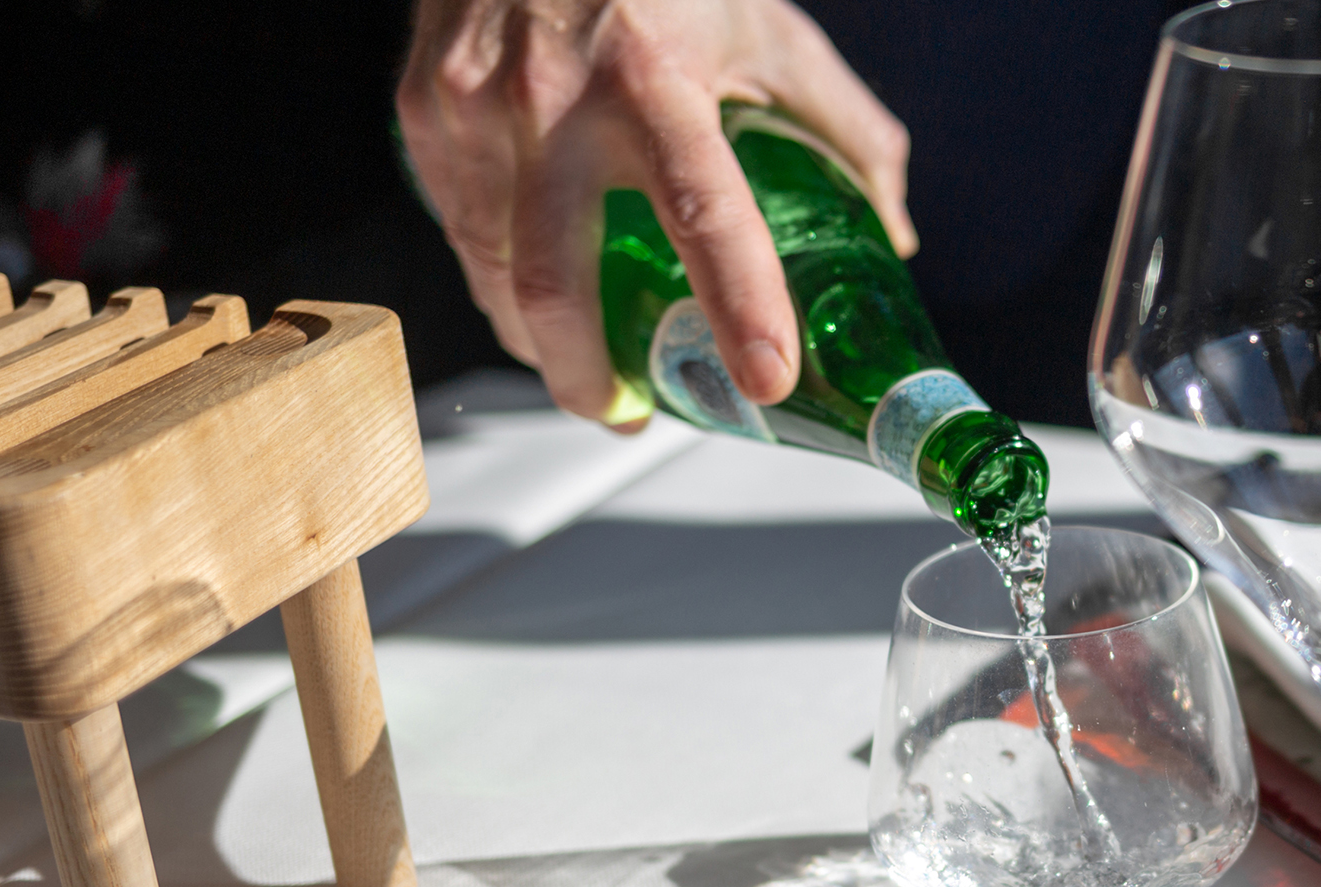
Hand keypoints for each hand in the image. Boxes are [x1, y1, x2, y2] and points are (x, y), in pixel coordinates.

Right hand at [397, 0, 916, 425]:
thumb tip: (893, 233)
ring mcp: (475, 105)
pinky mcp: (427, 108)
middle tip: (628, 414)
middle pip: (554, 284)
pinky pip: (461, 227)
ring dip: (537, 337)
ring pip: (494, 271)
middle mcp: (554, 97)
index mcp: (655, 78)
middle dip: (586, 378)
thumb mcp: (768, 31)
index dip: (736, 304)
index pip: (702, 212)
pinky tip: (533, 284)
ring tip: (581, 361)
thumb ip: (843, 128)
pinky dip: (499, 274)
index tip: (766, 376)